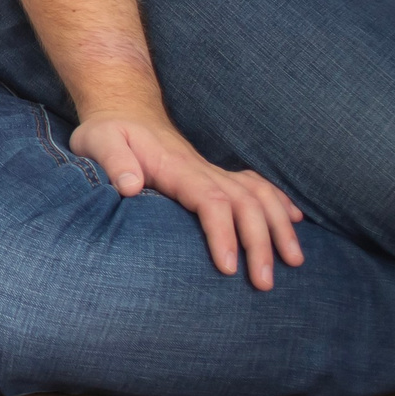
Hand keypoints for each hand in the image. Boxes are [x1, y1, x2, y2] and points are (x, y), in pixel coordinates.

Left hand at [70, 111, 305, 289]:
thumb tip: (131, 186)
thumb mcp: (98, 142)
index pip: (210, 201)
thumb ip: (114, 162)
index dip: (223, 234)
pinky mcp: (214, 174)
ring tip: (295, 262)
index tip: (229, 268)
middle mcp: (202, 169)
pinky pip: (256, 185)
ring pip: (259, 195)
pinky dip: (279, 202)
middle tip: (265, 284)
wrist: (123, 111)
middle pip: (245, 203)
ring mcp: (212, 171)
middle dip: (260, 243)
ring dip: (279, 226)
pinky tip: (296, 220)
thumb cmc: (108, 133)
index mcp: (176, 168)